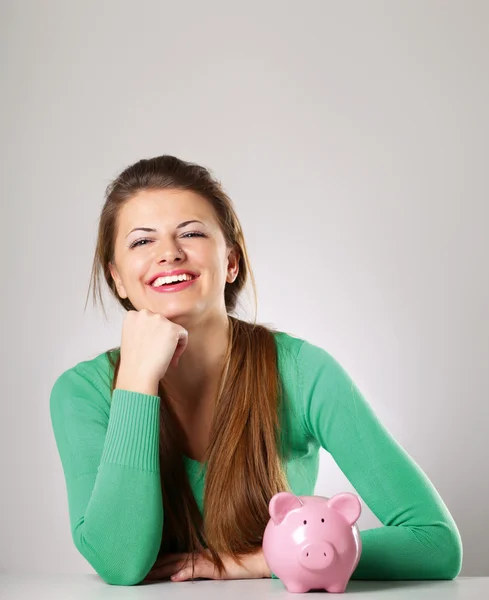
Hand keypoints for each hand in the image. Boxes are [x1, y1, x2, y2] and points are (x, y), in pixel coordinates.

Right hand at [118, 309, 188, 383]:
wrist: (137, 374)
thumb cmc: (134, 362)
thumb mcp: (132, 339)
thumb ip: (142, 329)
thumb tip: (159, 331)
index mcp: (132, 316)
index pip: (149, 320)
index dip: (152, 334)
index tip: (150, 347)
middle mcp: (144, 314)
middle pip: (161, 323)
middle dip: (162, 337)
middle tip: (158, 354)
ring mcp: (158, 319)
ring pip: (172, 328)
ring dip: (171, 341)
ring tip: (165, 357)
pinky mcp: (172, 328)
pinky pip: (183, 334)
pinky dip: (181, 346)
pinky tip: (173, 357)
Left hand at [143, 548, 270, 581]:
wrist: (258, 557)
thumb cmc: (239, 561)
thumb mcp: (215, 566)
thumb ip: (199, 567)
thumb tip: (178, 574)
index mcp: (199, 554)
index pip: (174, 556)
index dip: (158, 560)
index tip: (143, 564)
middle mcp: (200, 554)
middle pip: (172, 559)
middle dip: (154, 565)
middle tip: (137, 570)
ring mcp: (208, 559)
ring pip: (181, 563)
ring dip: (164, 569)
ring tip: (148, 574)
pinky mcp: (216, 566)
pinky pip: (199, 569)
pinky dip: (186, 572)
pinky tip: (176, 577)